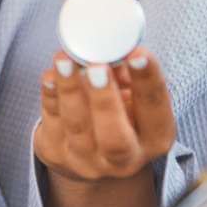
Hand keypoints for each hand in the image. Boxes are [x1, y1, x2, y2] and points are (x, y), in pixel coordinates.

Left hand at [33, 48, 175, 206]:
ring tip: (65, 60)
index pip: (155, 111)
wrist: (90, 153)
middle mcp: (124, 158)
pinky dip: (51, 96)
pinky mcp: (56, 153)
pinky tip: (50, 76)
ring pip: (78, 127)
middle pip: (115, 137)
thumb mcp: (131, 95)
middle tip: (97, 67)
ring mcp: (87, 161)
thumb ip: (125, 74)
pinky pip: (51, 122)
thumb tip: (110, 45)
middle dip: (105, 99)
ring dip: (70, 89)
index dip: (148, 81)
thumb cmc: (117, 112)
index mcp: (154, 138)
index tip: (137, 53)